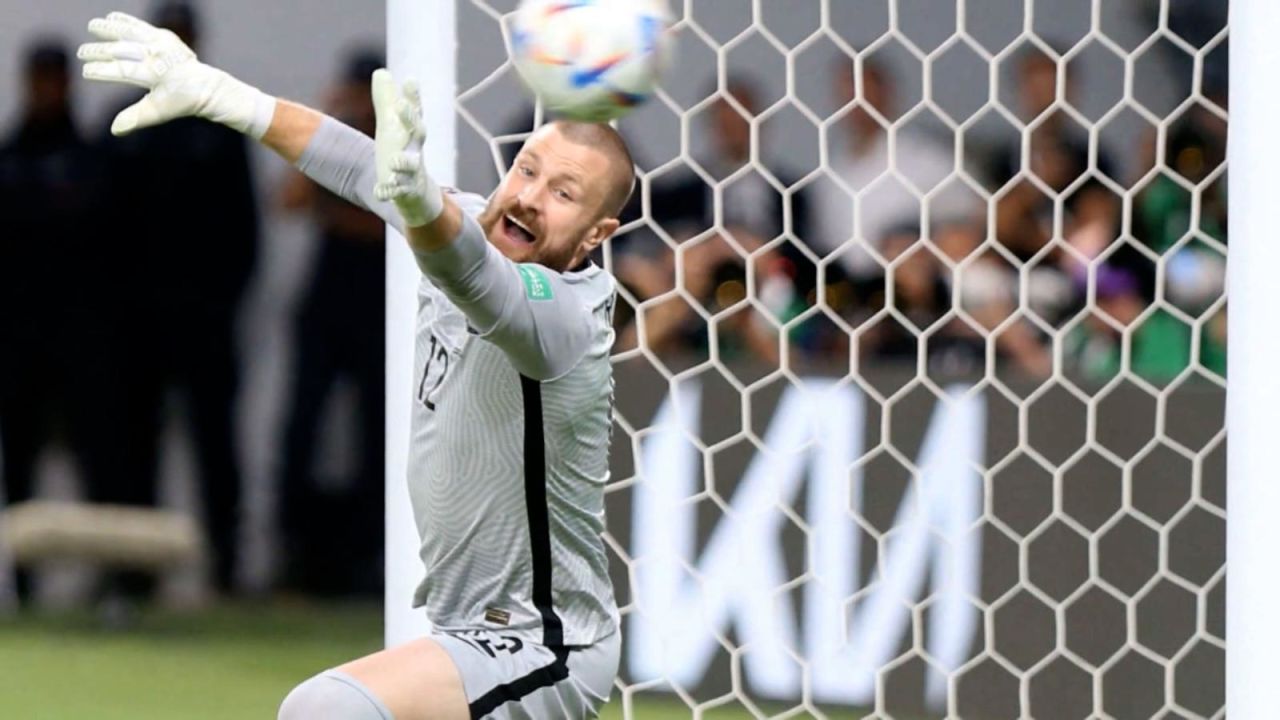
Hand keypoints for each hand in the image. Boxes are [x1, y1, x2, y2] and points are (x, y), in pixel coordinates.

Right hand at [77, 11, 273, 137]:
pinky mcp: (166, 36)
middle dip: (100, 51)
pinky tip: (111, 17)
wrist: (205, 87)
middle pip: (123, 51)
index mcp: (156, 76)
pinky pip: (143, 27)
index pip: (123, 71)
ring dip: (111, 29)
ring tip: (93, 26)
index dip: (103, 71)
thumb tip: (114, 130)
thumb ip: (135, 118)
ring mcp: (163, 44)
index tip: (86, 72)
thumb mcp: (158, 112)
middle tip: (82, 53)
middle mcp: (159, 57)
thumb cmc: (179, 102)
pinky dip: (127, 21)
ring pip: (132, 33)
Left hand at [372, 69, 442, 227]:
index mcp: (410, 133)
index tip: (409, 80)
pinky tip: (380, 191)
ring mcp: (411, 172)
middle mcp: (414, 149)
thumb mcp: (392, 127)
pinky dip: (389, 191)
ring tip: (393, 161)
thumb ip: (387, 102)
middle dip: (410, 119)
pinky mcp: (404, 192)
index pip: (414, 112)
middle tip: (402, 106)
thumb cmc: (403, 154)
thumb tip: (381, 72)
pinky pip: (396, 192)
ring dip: (402, 162)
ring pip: (409, 165)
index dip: (412, 97)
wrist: (417, 195)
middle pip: (417, 133)